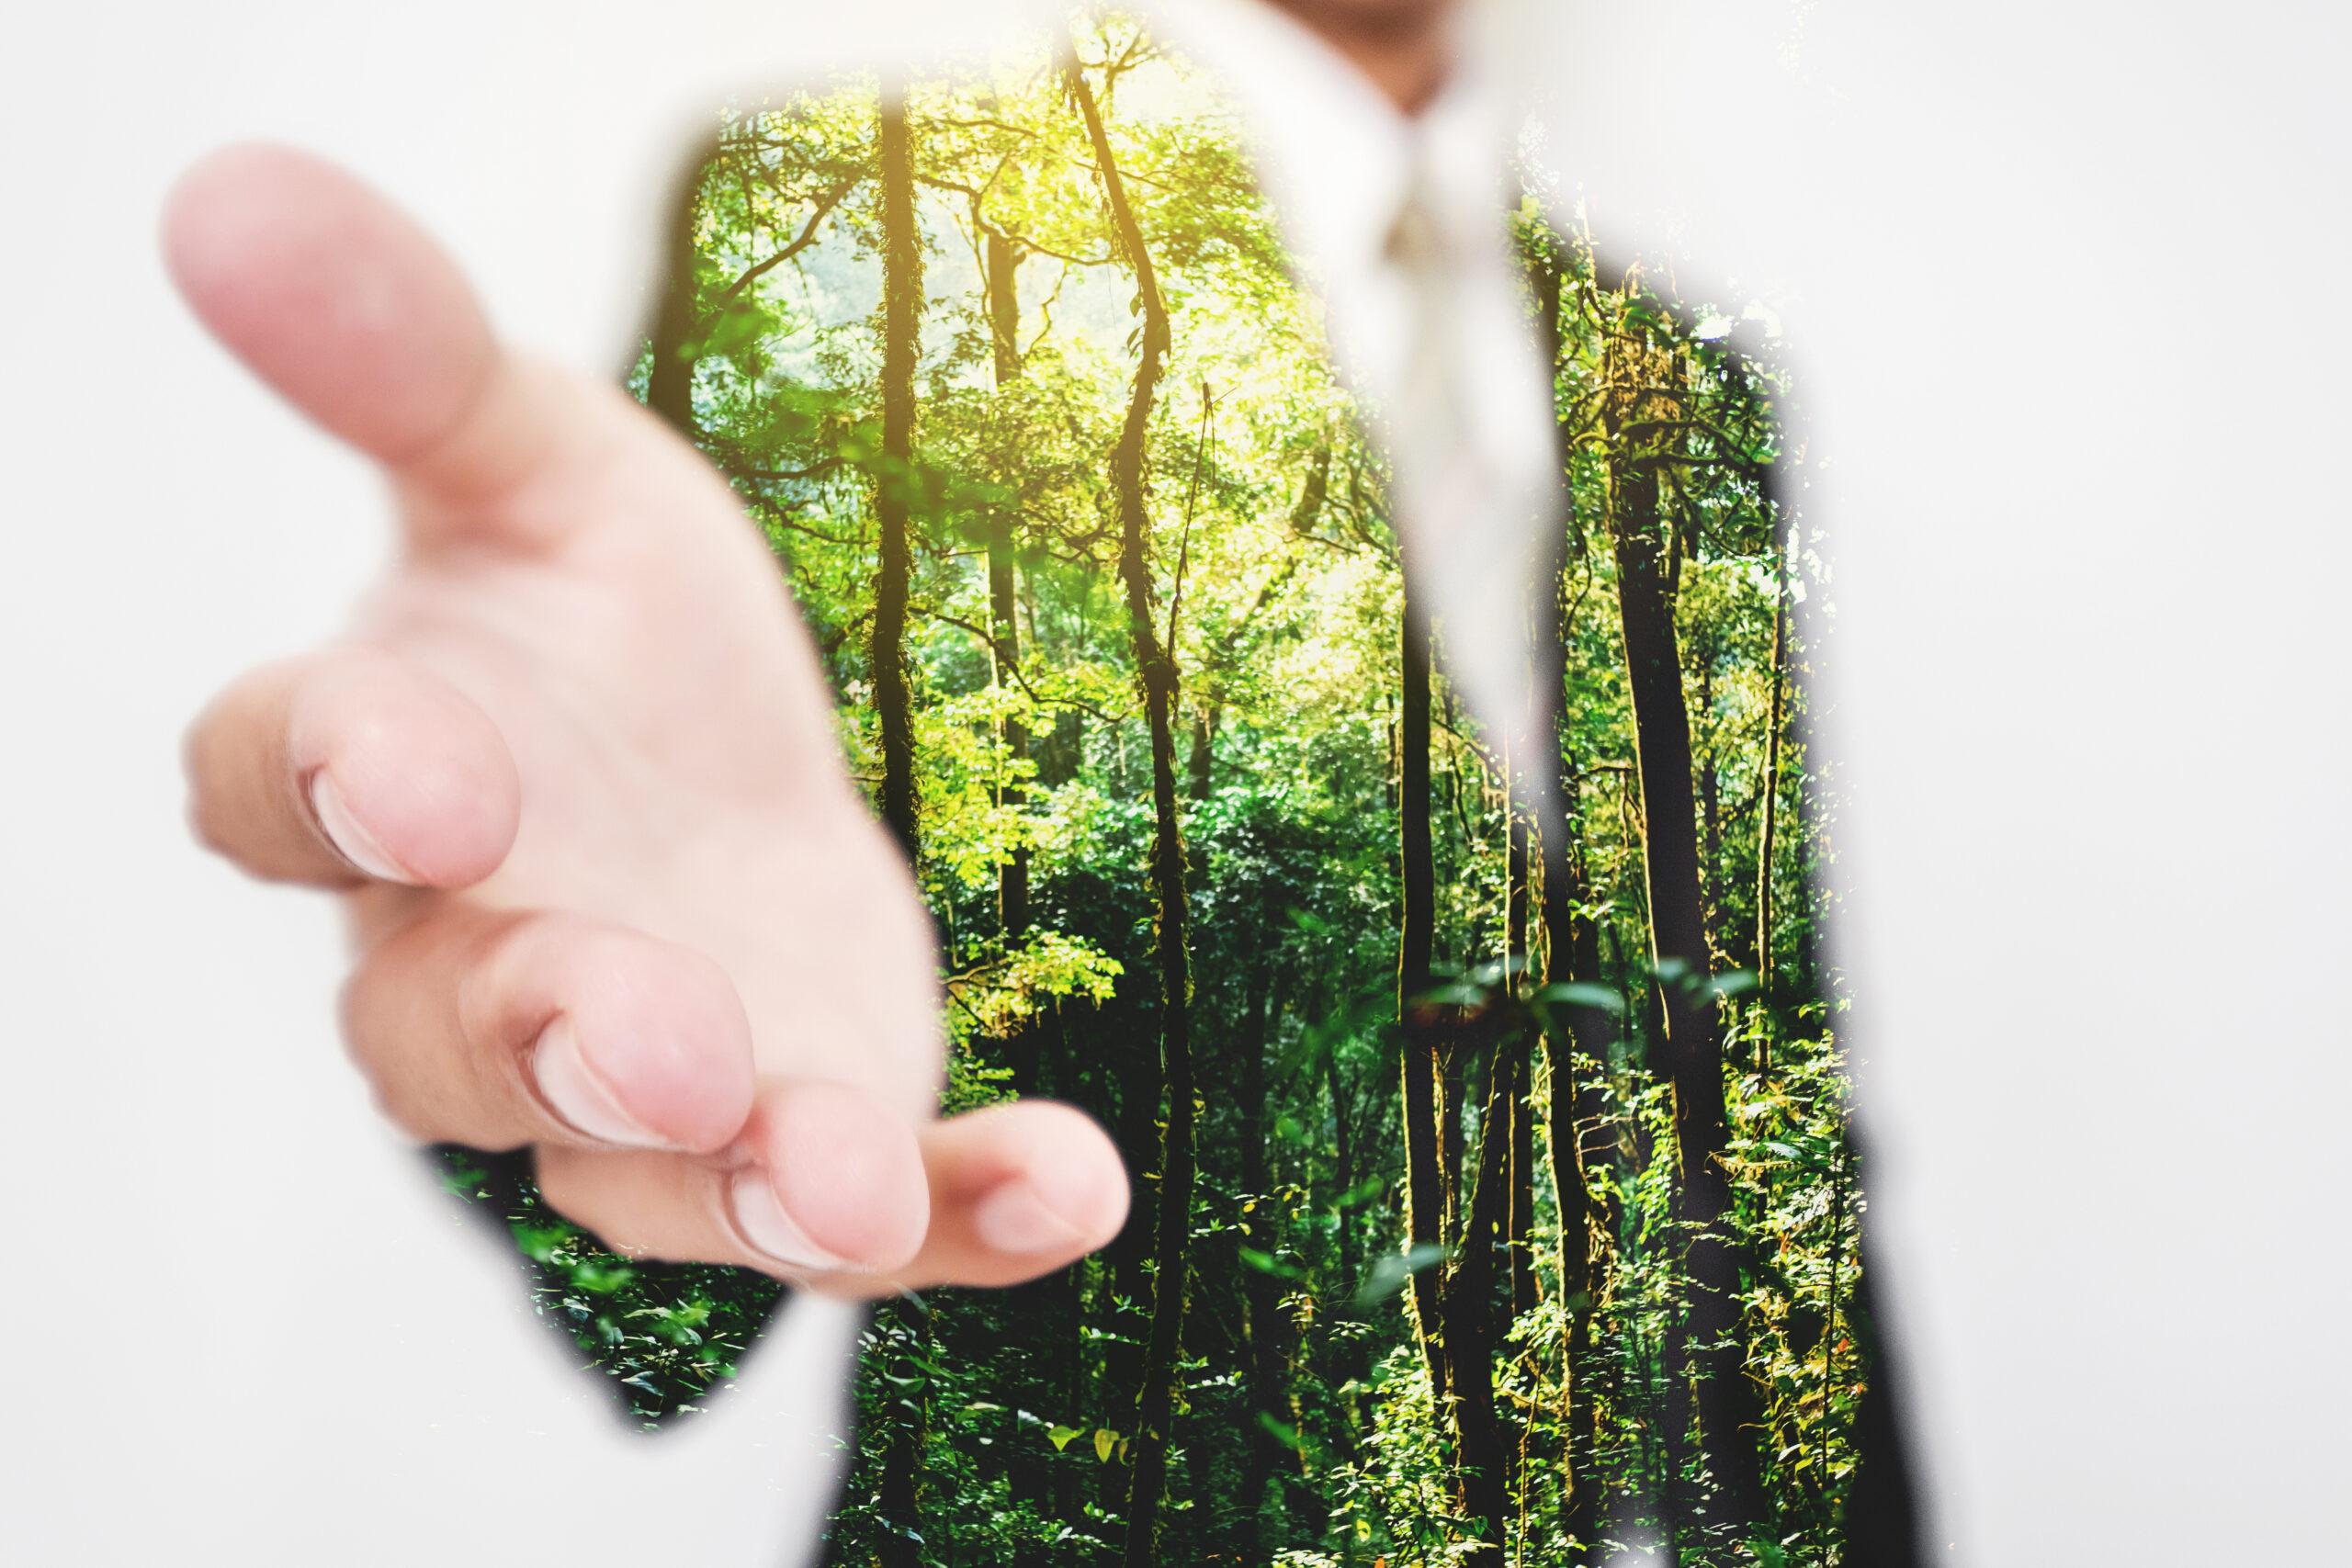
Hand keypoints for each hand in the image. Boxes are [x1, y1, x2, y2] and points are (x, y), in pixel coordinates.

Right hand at [167, 145, 1126, 1294]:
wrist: (718, 758)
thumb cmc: (595, 619)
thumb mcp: (532, 454)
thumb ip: (404, 355)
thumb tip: (234, 192)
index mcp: (385, 773)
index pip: (286, 791)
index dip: (326, 779)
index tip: (416, 763)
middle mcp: (477, 960)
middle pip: (460, 1038)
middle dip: (558, 1034)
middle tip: (668, 1034)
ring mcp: (647, 1077)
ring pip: (654, 1170)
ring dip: (753, 1180)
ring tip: (852, 1184)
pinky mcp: (801, 1130)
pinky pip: (868, 1209)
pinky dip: (961, 1214)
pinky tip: (1073, 1186)